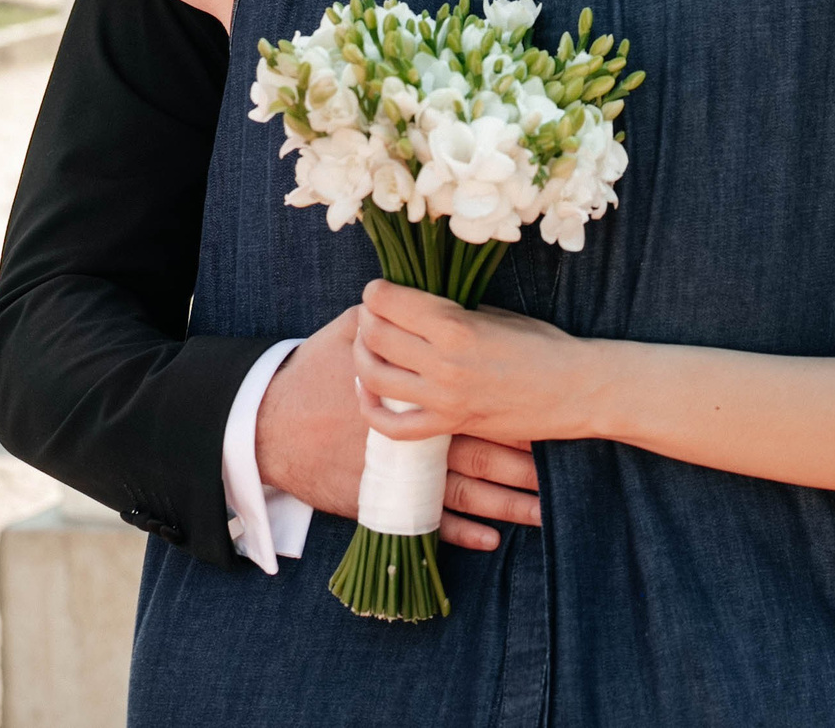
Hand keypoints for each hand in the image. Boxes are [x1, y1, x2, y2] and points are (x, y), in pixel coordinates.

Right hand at [255, 305, 542, 550]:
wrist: (268, 425)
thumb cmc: (312, 373)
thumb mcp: (352, 330)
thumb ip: (396, 315)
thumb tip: (428, 295)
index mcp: (419, 390)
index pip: (479, 399)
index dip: (519, 410)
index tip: (557, 413)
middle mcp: (416, 434)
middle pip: (483, 451)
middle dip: (527, 462)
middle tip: (567, 468)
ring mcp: (400, 472)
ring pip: (466, 491)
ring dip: (508, 503)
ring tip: (548, 509)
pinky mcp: (382, 500)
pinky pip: (429, 521)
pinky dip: (462, 532)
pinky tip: (494, 538)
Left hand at [353, 281, 600, 445]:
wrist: (577, 389)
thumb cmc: (545, 345)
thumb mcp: (498, 315)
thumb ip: (455, 311)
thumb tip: (417, 306)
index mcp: (456, 326)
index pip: (390, 302)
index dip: (376, 292)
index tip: (378, 291)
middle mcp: (443, 362)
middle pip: (375, 336)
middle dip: (366, 320)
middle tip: (371, 316)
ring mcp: (444, 398)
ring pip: (374, 378)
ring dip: (362, 358)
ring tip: (367, 348)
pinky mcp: (450, 425)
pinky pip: (393, 426)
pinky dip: (372, 409)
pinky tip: (371, 393)